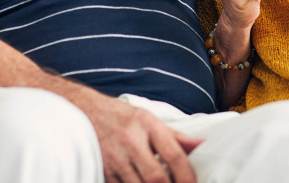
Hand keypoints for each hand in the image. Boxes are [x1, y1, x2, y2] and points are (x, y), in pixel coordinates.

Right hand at [74, 89, 201, 182]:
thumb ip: (176, 136)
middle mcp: (131, 141)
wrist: (86, 112)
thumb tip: (201, 145)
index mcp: (148, 125)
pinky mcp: (103, 171)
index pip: (173, 153)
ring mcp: (115, 158)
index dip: (186, 174)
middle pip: (155, 176)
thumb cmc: (123, 117)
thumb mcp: (150, 119)